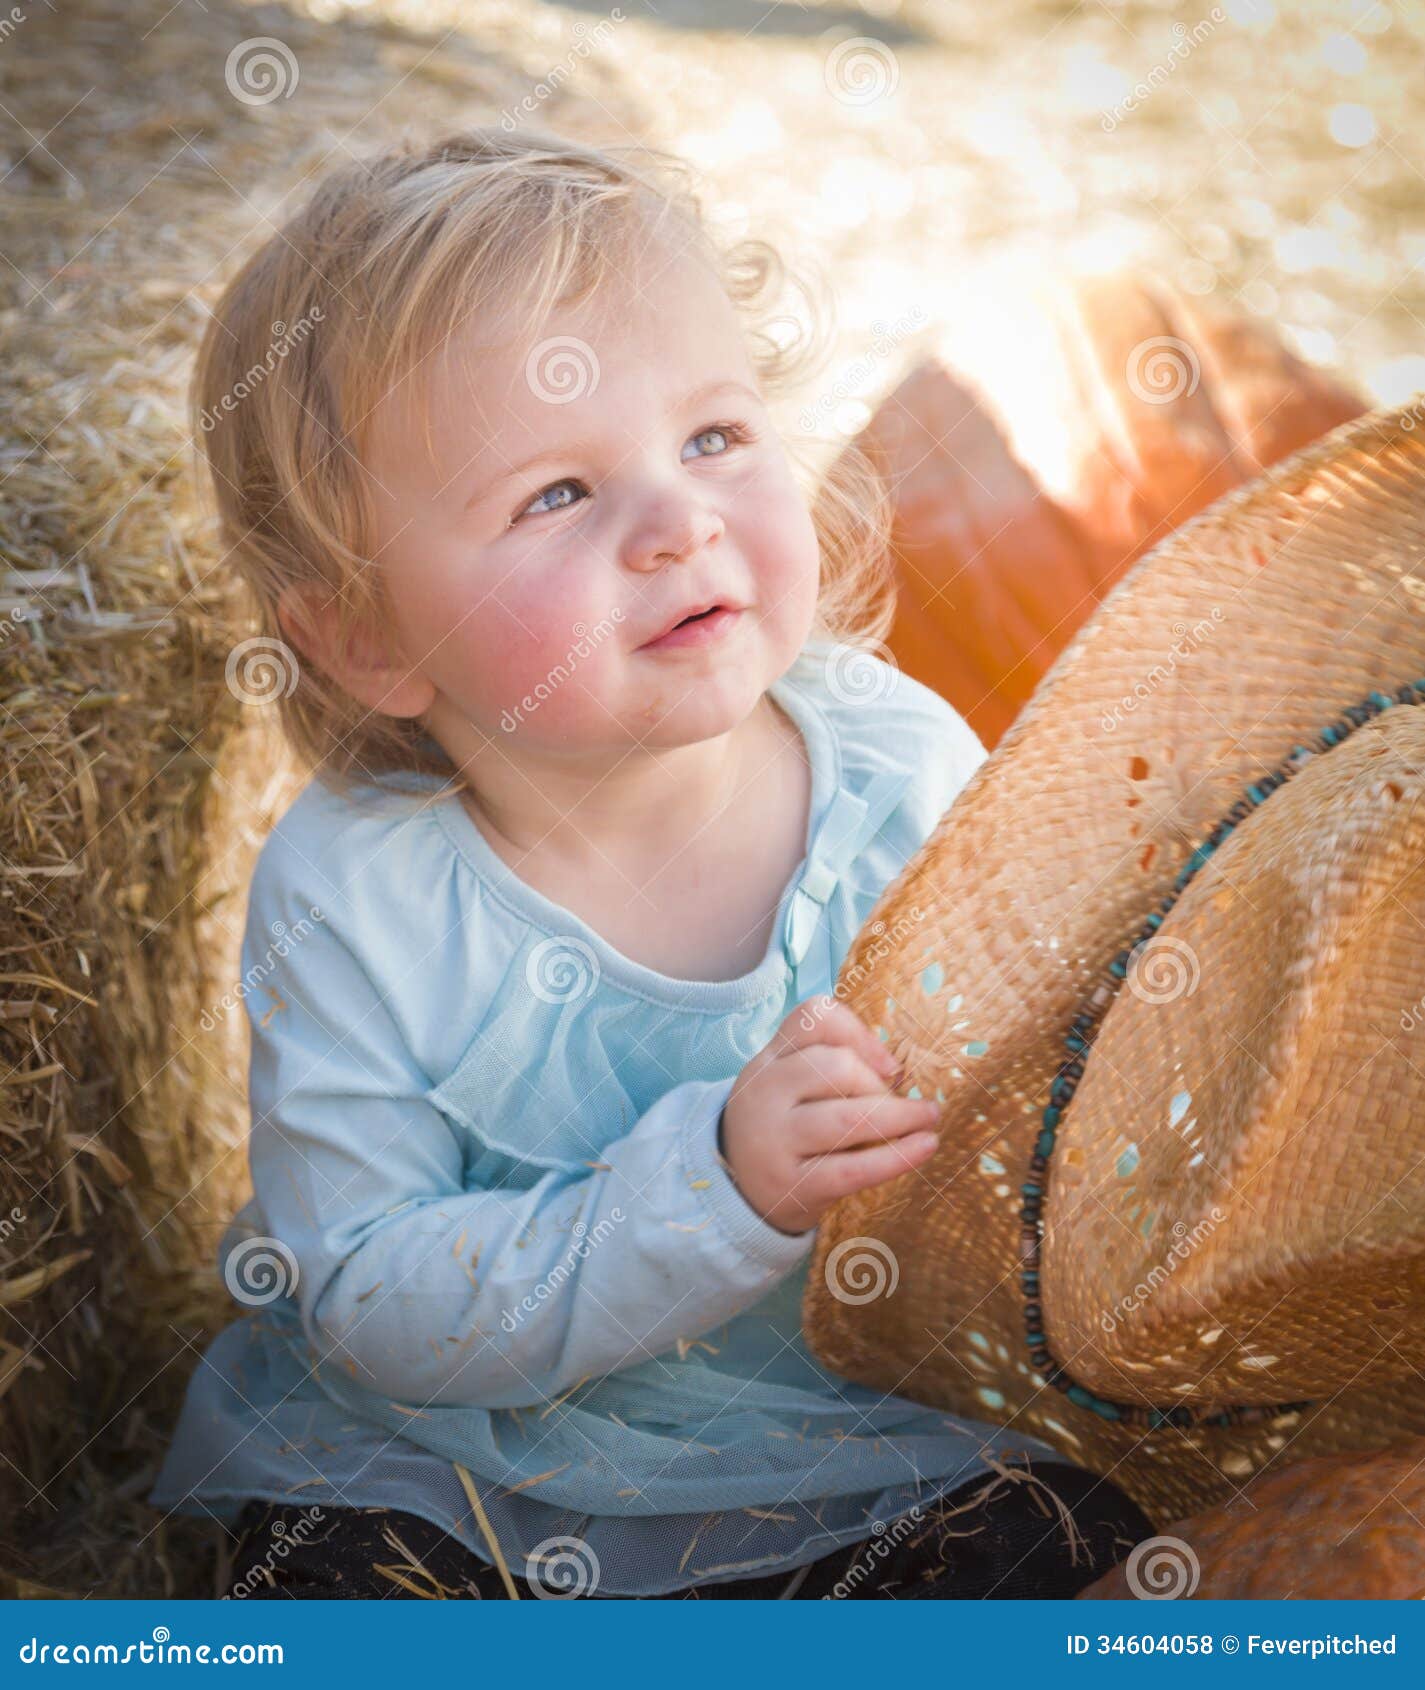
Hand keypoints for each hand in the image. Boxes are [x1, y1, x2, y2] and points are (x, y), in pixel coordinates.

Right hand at [717, 995, 940, 1235]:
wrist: (738, 1191)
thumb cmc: (784, 1126)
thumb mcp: (790, 1084)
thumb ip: (831, 1060)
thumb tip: (894, 1070)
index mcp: (767, 1060)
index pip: (811, 1019)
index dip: (860, 1033)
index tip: (890, 1065)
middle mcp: (764, 1094)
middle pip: (835, 1066)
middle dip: (880, 1083)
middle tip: (903, 1104)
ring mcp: (774, 1141)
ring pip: (847, 1118)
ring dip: (901, 1116)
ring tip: (929, 1119)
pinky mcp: (791, 1185)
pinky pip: (853, 1169)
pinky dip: (897, 1157)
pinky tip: (924, 1147)